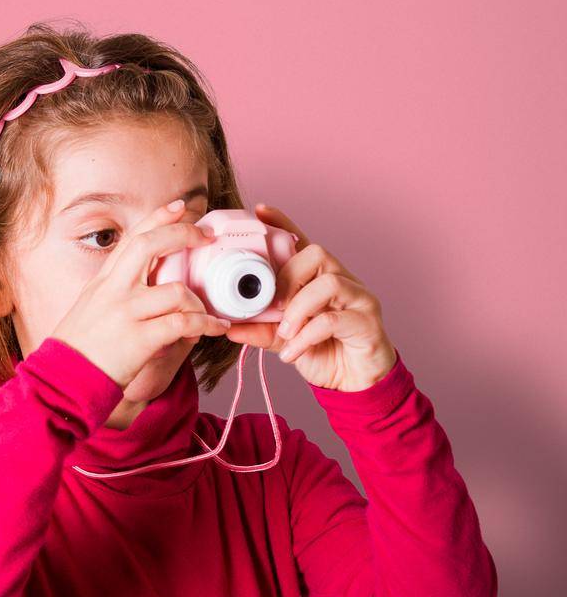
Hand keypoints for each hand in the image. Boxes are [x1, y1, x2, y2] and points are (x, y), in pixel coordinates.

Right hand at [50, 199, 231, 388]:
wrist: (63, 379)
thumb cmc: (79, 349)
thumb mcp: (91, 308)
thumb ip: (114, 292)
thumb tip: (143, 284)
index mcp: (103, 282)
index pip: (132, 239)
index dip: (158, 218)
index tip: (180, 207)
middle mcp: (113, 290)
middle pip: (150, 245)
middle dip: (183, 234)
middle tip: (205, 237)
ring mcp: (126, 313)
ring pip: (177, 290)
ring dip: (199, 302)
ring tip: (207, 313)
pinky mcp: (139, 339)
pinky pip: (183, 324)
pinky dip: (205, 325)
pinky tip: (214, 329)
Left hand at [224, 204, 398, 391]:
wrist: (354, 385)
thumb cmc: (322, 353)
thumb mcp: (282, 340)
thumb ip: (259, 329)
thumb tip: (227, 327)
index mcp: (319, 278)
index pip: (302, 243)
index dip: (283, 224)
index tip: (260, 211)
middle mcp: (343, 281)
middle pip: (317, 253)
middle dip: (288, 277)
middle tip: (273, 306)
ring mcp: (360, 299)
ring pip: (329, 282)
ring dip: (298, 307)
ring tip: (284, 332)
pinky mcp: (368, 322)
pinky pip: (335, 319)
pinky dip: (307, 335)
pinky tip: (292, 352)